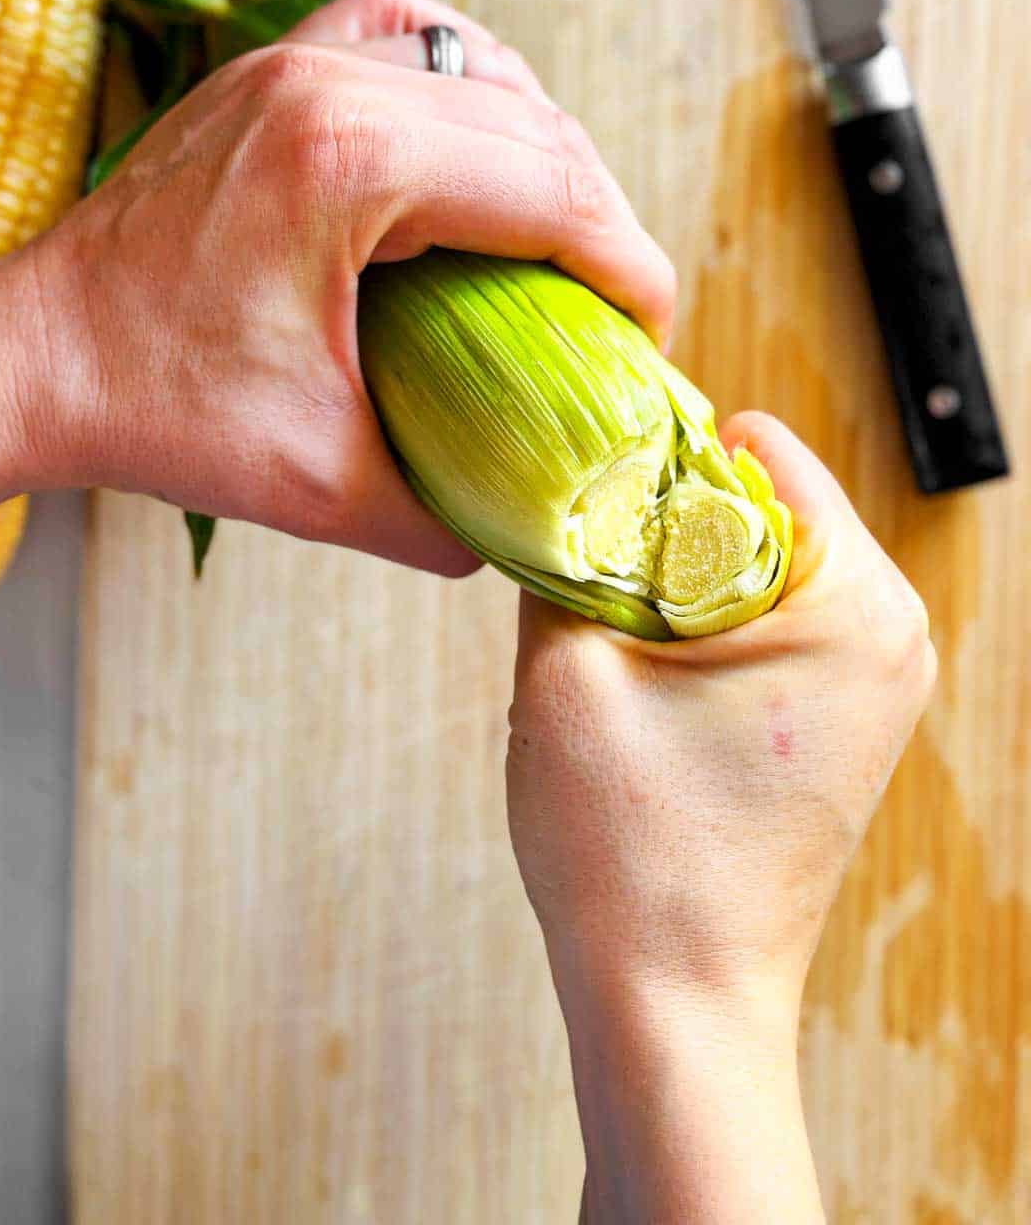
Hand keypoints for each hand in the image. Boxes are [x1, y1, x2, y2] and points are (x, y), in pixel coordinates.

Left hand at [10, 0, 675, 573]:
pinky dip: (461, 77)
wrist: (29, 360)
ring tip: (555, 232)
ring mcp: (289, 59)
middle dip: (598, 215)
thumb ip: (445, 516)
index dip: (631, 264)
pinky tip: (471, 137)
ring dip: (540, 142)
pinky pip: (401, 32)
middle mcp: (326, 81)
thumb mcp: (318, 484)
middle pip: (535, 123)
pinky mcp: (267, 70)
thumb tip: (530, 530)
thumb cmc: (150, 411)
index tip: (650, 331)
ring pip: (480, 64)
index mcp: (349, 161)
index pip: (555, 190)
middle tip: (613, 303)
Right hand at [507, 413, 935, 1221]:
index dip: (657, 457)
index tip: (594, 497)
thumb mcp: (566, 668)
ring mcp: (877, 680)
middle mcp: (892, 632)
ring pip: (753, 563)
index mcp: (855, 602)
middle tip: (596, 591)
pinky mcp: (845, 719)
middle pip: (760, 503)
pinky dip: (700, 629)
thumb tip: (561, 483)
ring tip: (621, 657)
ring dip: (675, 584)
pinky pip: (767, 621)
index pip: (757, 448)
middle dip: (666, 527)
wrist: (676, 1003)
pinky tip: (649, 689)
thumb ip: (565, 546)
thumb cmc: (637, 862)